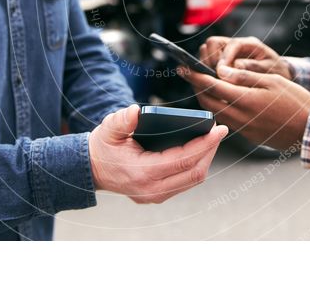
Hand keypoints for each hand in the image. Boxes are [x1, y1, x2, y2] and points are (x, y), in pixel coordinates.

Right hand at [88, 105, 228, 203]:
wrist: (90, 170)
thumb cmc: (103, 147)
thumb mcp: (108, 130)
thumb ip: (121, 121)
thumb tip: (135, 112)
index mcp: (143, 173)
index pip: (183, 159)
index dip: (205, 144)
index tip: (219, 130)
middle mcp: (152, 190)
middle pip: (194, 172)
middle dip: (210, 150)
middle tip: (218, 131)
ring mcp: (155, 196)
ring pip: (192, 180)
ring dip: (205, 159)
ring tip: (211, 139)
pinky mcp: (157, 196)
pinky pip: (185, 183)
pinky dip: (195, 166)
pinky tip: (199, 151)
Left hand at [186, 64, 309, 150]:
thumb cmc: (295, 100)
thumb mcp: (272, 80)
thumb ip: (244, 76)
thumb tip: (220, 70)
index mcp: (246, 100)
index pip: (212, 86)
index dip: (194, 76)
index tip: (183, 67)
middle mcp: (241, 117)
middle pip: (207, 102)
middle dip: (196, 88)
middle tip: (192, 74)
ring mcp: (244, 129)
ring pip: (214, 113)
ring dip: (206, 98)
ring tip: (205, 84)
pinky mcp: (248, 136)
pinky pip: (226, 120)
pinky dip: (219, 108)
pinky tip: (223, 98)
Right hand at [199, 36, 292, 79]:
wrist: (277, 76)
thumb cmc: (275, 72)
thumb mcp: (270, 70)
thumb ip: (254, 67)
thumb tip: (236, 66)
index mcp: (249, 44)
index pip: (231, 44)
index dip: (224, 58)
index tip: (220, 72)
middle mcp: (235, 45)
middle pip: (212, 43)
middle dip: (210, 61)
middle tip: (214, 77)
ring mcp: (226, 52)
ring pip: (206, 52)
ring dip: (206, 66)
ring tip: (212, 81)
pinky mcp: (221, 62)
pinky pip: (207, 63)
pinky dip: (206, 73)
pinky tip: (212, 84)